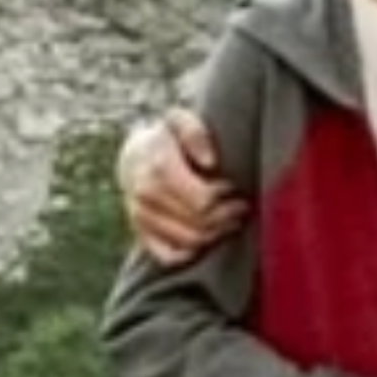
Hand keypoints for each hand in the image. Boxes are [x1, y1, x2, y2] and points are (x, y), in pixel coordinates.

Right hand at [124, 109, 247, 265]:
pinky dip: (191, 253)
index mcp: (159, 169)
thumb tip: (210, 162)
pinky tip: (207, 238)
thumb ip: (196, 133)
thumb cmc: (167, 136)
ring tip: (231, 219)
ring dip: (216, 233)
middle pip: (200, 222)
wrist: (136, 153)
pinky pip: (167, 256)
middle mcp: (146, 196)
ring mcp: (141, 217)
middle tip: (241, 205)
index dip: (224, 196)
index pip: (202, 200)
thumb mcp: (180, 120)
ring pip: (189, 241)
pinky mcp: (141, 232)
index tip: (233, 185)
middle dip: (227, 215)